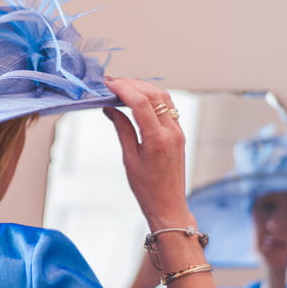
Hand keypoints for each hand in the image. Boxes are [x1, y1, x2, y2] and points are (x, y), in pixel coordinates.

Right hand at [103, 78, 190, 230]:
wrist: (168, 204)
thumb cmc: (146, 188)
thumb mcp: (129, 158)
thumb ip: (122, 129)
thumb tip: (110, 108)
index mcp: (157, 140)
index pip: (140, 102)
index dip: (123, 89)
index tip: (108, 84)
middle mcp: (171, 132)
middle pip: (153, 94)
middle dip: (131, 84)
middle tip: (111, 83)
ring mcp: (177, 131)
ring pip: (163, 97)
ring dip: (143, 87)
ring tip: (123, 86)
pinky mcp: (179, 133)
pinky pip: (167, 106)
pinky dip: (152, 97)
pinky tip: (137, 98)